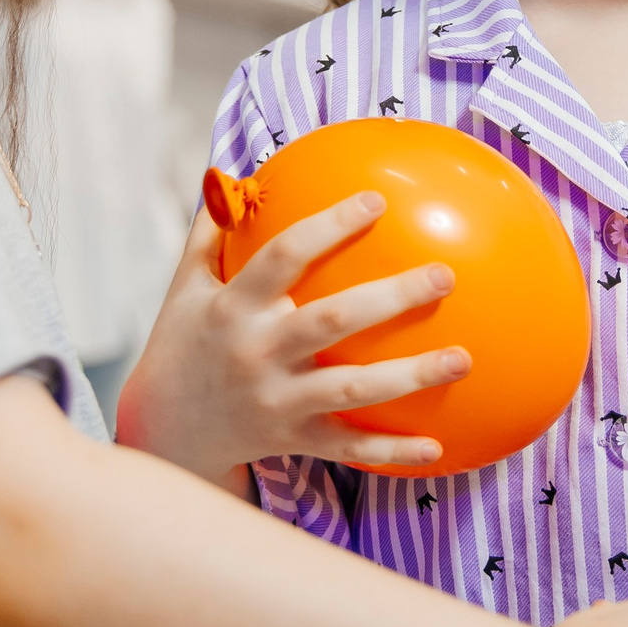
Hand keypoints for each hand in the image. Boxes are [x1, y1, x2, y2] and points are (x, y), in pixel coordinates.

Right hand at [114, 194, 472, 478]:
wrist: (163, 430)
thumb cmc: (183, 343)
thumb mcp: (184, 287)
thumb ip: (211, 234)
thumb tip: (232, 174)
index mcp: (234, 306)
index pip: (284, 256)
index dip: (330, 226)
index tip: (377, 200)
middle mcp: (258, 352)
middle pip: (332, 320)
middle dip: (391, 298)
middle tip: (444, 275)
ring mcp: (278, 400)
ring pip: (353, 389)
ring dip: (412, 376)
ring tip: (464, 358)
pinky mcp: (292, 439)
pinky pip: (349, 446)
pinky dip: (393, 451)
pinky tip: (439, 445)